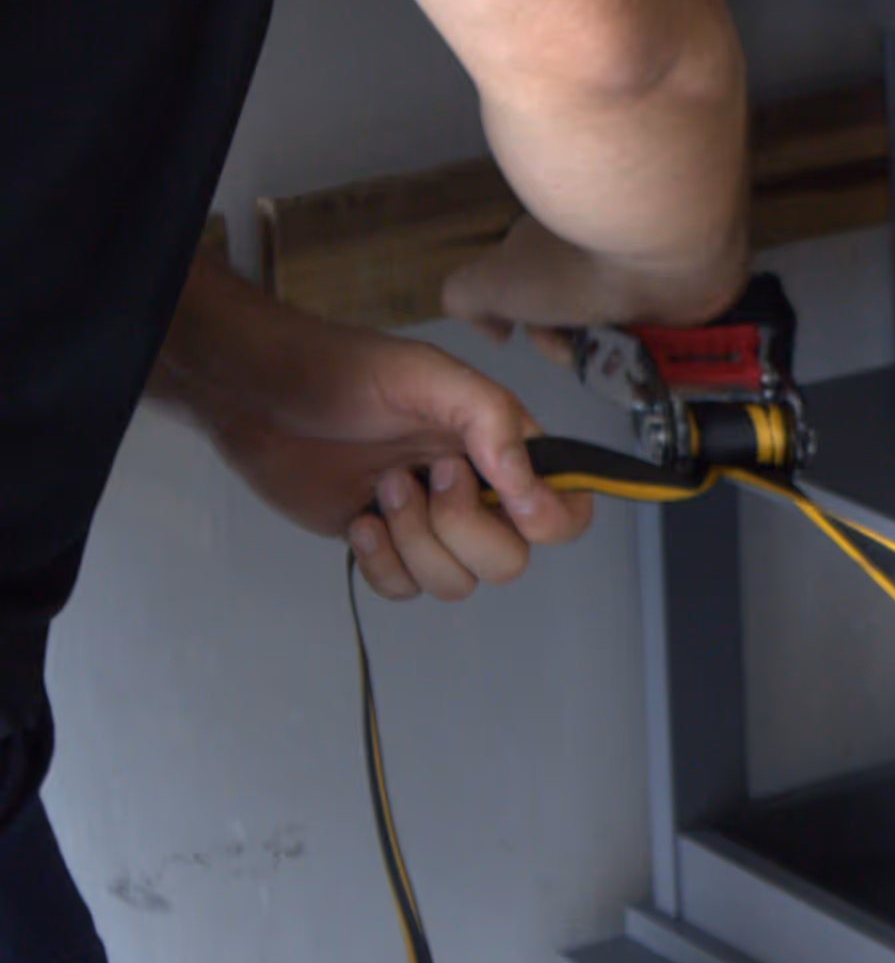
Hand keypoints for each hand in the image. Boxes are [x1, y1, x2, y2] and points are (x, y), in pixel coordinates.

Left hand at [154, 257, 591, 601]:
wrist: (259, 395)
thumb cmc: (344, 372)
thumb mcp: (428, 375)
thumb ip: (491, 420)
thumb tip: (530, 486)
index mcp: (504, 451)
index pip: (566, 510)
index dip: (548, 519)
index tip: (507, 498)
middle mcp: (477, 495)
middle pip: (510, 562)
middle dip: (461, 528)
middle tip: (424, 476)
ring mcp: (430, 527)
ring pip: (457, 583)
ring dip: (414, 540)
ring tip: (382, 486)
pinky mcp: (385, 548)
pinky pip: (405, 591)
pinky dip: (381, 562)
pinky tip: (358, 518)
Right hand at [443, 214, 747, 350]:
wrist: (660, 248)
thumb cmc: (575, 261)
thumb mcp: (490, 282)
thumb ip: (466, 300)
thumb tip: (494, 330)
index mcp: (553, 243)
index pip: (543, 302)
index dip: (544, 332)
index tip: (552, 336)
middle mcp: (598, 249)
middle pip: (586, 320)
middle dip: (585, 345)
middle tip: (594, 340)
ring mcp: (647, 263)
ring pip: (628, 331)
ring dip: (624, 349)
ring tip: (631, 343)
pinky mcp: (692, 281)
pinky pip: (673, 329)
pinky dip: (664, 343)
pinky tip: (661, 341)